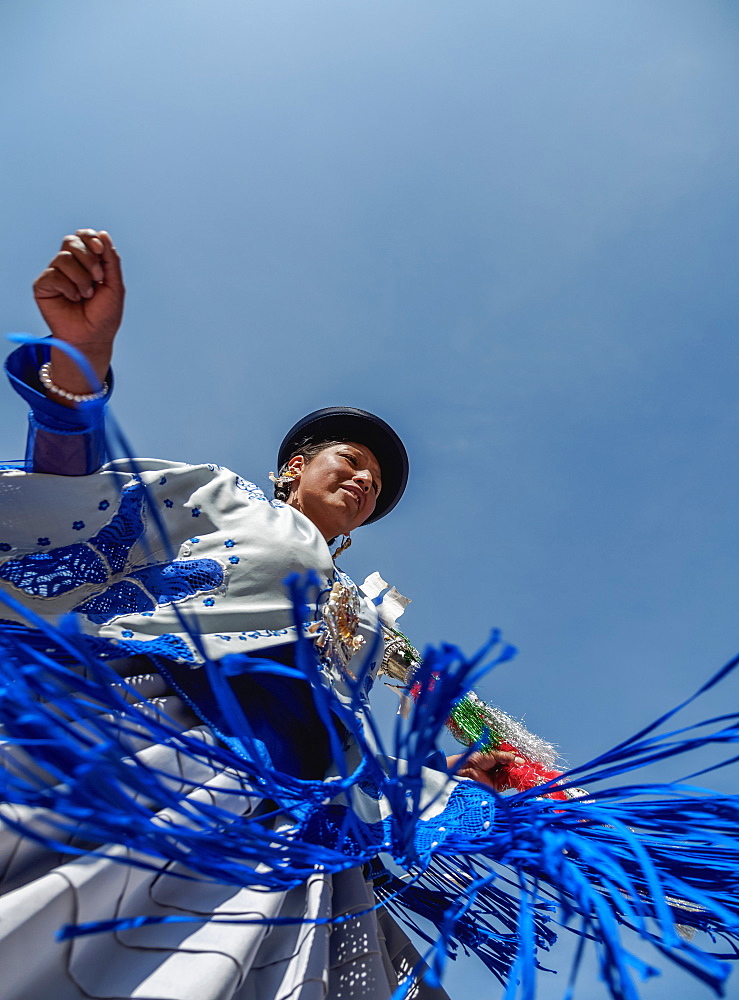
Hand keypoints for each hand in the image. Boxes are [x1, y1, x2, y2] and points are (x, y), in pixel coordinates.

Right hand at [33, 229, 123, 400]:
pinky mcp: (43, 286)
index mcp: (87, 261)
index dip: (90, 237)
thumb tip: (103, 234)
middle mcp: (70, 265)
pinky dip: (68, 287)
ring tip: (87, 295)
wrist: (93, 338)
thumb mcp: (115, 286)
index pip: (83, 236)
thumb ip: (111, 260)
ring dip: (81, 278)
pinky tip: (74, 299)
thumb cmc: (104, 315)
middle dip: (88, 258)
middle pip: (71, 241)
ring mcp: (55, 274)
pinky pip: (53, 275)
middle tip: (98, 278)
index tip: (100, 250)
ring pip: (63, 258)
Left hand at [447, 749, 523, 791]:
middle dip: (523, 767)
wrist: (466, 769)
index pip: (513, 758)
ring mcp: (501, 776)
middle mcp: (502, 767)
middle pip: (516, 767)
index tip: (530, 759)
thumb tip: (521, 761)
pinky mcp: (500, 785)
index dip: (521, 759)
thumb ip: (507, 757)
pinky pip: (511, 783)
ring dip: (521, 774)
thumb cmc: (477, 758)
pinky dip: (517, 782)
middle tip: (532, 767)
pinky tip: (523, 779)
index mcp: (500, 757)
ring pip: (515, 775)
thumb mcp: (493, 754)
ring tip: (529, 773)